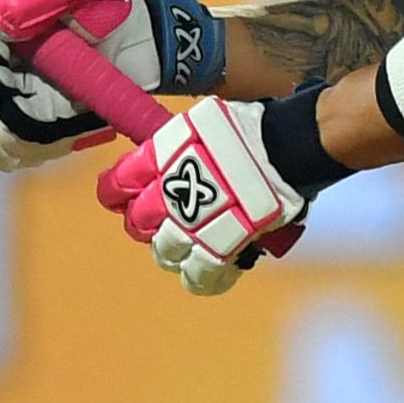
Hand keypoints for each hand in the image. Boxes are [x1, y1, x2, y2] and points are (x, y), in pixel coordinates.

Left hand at [99, 101, 307, 294]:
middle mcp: (168, 193)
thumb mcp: (205, 124)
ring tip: (190, 246)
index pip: (118, 184)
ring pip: (164, 251)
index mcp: (160, 158)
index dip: (115, 194)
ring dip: (173, 251)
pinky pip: (198, 275)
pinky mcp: (217, 249)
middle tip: (164, 222)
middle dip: (147, 225)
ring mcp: (191, 224)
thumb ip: (182, 145)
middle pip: (138, 222)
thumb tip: (169, 154)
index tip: (121, 198)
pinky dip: (200, 278)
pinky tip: (206, 276)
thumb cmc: (251, 130)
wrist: (287, 147)